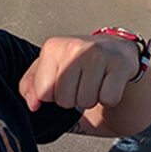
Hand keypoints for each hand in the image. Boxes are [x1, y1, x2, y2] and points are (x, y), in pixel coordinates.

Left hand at [19, 35, 139, 111]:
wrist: (113, 48)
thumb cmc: (77, 61)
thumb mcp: (48, 68)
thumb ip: (31, 85)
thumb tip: (32, 104)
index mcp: (52, 48)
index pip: (43, 93)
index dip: (52, 95)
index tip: (61, 82)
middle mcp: (73, 47)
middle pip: (64, 100)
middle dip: (72, 98)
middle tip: (80, 82)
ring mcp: (97, 54)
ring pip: (86, 102)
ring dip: (90, 98)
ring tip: (93, 81)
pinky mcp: (119, 63)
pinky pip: (108, 99)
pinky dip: (108, 98)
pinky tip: (107, 82)